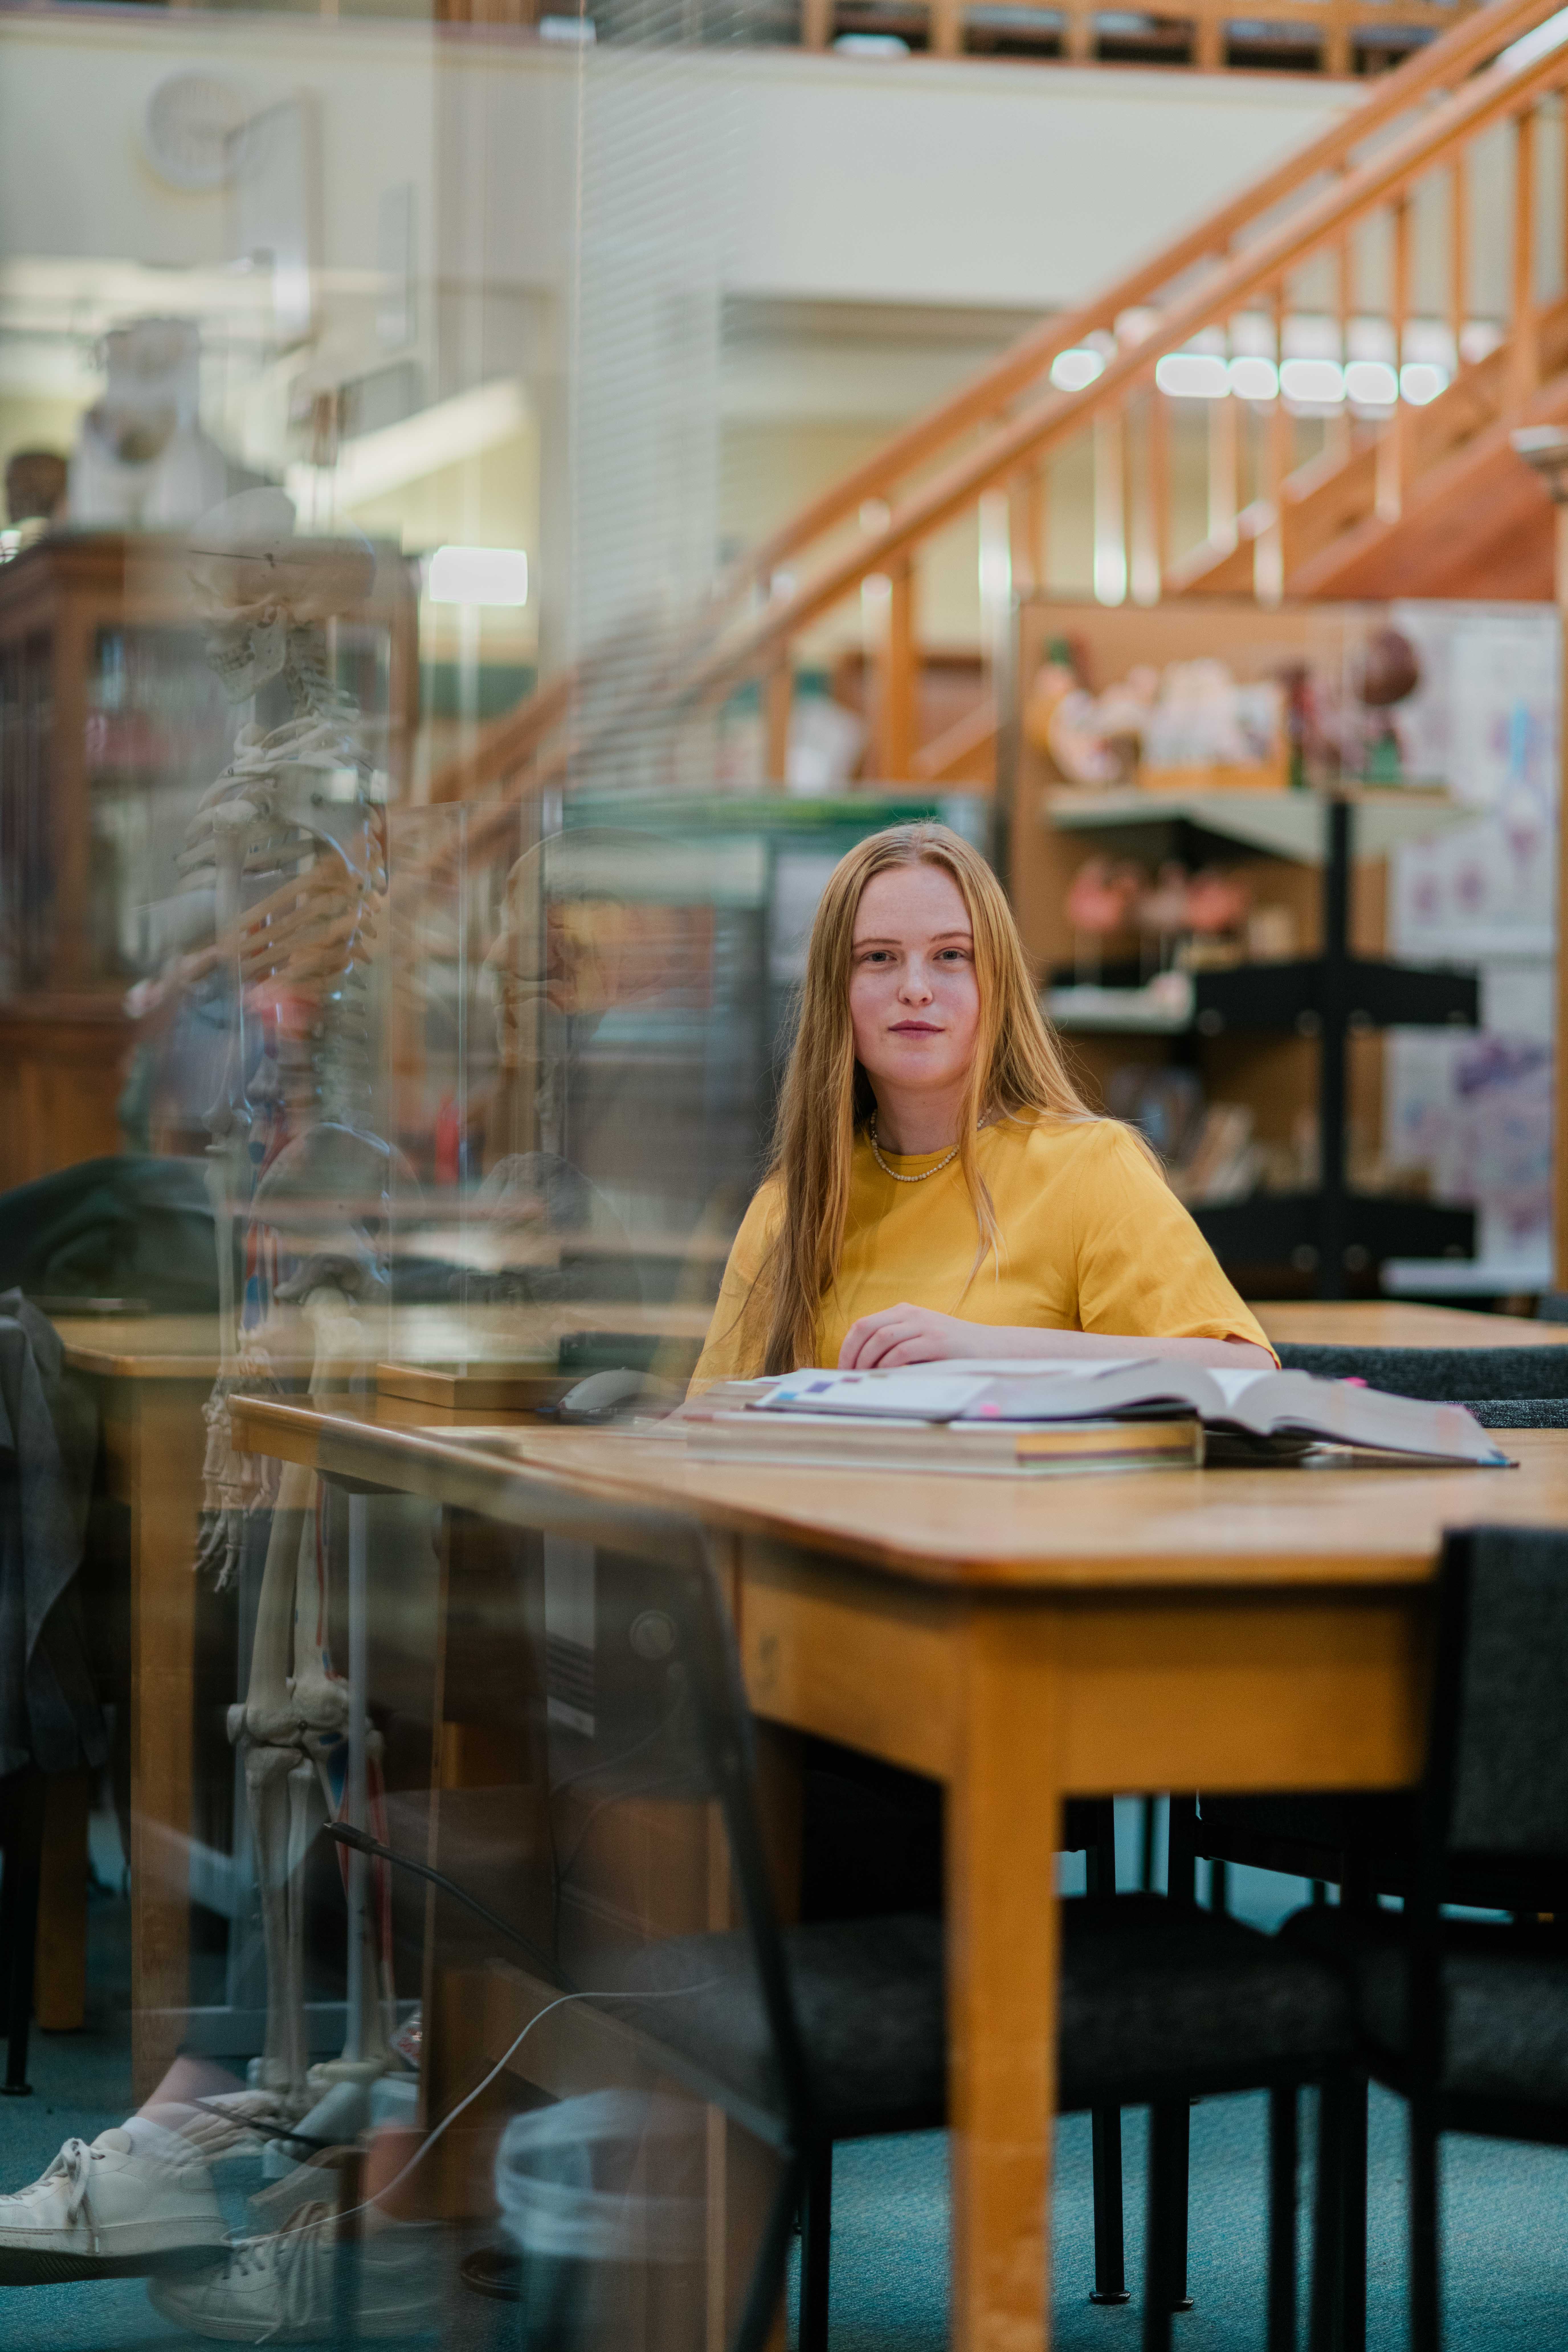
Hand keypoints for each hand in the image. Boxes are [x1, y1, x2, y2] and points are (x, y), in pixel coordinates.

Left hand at [837, 1304, 992, 1370]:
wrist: (990, 1348)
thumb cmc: (950, 1351)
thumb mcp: (918, 1341)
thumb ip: (893, 1347)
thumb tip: (860, 1369)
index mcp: (902, 1312)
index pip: (863, 1325)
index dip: (847, 1348)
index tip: (843, 1369)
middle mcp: (911, 1314)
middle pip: (867, 1329)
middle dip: (852, 1355)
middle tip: (849, 1377)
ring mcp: (925, 1326)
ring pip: (882, 1339)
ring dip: (867, 1361)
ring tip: (865, 1379)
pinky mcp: (937, 1341)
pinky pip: (903, 1351)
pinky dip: (889, 1365)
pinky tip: (886, 1378)